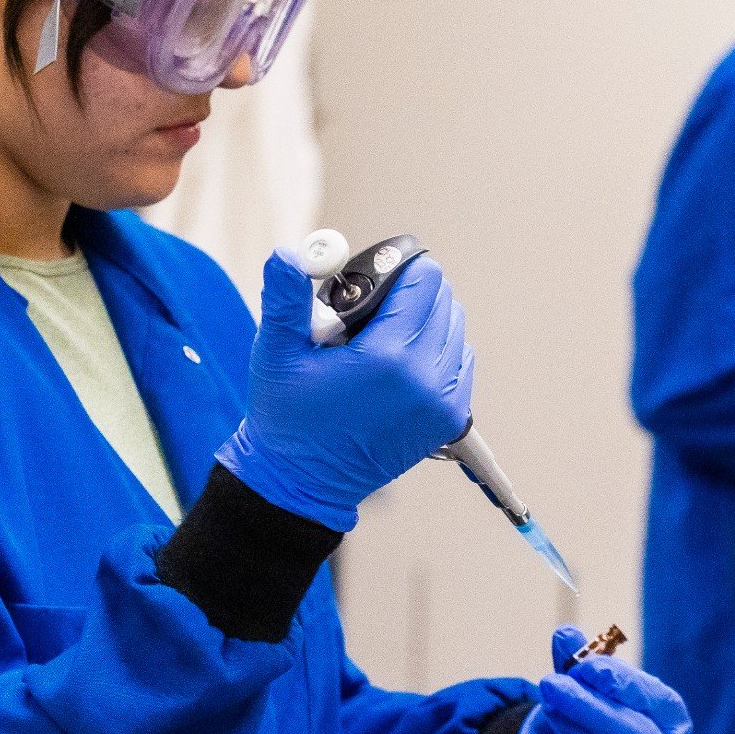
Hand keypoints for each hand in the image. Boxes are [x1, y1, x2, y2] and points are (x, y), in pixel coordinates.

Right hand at [216, 248, 473, 531]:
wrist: (303, 480)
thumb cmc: (287, 417)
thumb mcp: (275, 353)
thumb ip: (285, 298)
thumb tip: (289, 253)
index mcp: (387, 359)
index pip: (424, 280)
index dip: (397, 267)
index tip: (369, 278)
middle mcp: (426, 380)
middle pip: (442, 299)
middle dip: (407, 294)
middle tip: (364, 316)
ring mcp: (443, 403)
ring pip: (454, 327)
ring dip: (423, 321)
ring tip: (377, 341)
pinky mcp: (450, 419)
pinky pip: (459, 360)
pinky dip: (435, 350)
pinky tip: (397, 363)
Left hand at [507, 627, 691, 733]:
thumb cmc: (584, 716)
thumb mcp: (580, 682)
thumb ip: (575, 659)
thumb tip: (566, 634)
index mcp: (669, 719)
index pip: (655, 701)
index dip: (622, 682)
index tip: (586, 666)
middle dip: (590, 708)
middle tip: (551, 684)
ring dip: (573, 730)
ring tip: (549, 707)